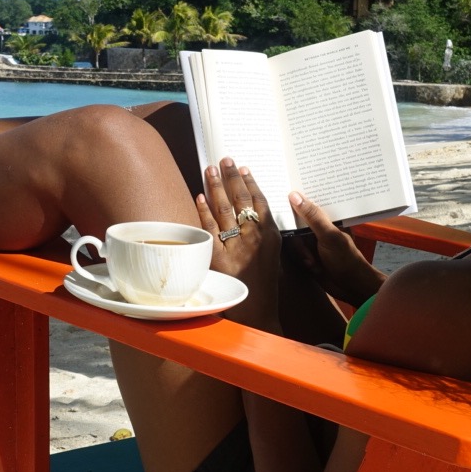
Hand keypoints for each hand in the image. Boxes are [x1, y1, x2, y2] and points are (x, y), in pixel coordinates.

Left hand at [195, 159, 281, 326]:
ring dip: (216, 186)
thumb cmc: (264, 284)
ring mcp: (236, 246)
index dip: (250, 183)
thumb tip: (253, 213)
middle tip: (224, 160)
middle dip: (231, 177)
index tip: (244, 169)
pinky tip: (198, 196)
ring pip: (224, 209)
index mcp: (270, 236)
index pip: (260, 201)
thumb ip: (264, 235)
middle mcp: (254, 238)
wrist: (258, 312)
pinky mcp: (219, 257)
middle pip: (241, 200)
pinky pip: (208, 228)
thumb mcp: (272, 256)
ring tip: (209, 169)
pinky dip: (203, 210)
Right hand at [285, 192, 385, 306]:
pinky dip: (301, 261)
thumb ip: (312, 216)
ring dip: (301, 253)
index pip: (307, 204)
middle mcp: (318, 227)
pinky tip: (313, 268)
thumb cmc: (346, 259)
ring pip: (292, 240)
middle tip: (308, 251)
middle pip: (294, 224)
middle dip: (298, 240)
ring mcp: (312, 242)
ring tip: (313, 263)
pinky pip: (294, 253)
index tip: (281, 201)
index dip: (294, 203)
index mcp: (327, 218)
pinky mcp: (307, 255)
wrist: (351, 287)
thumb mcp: (329, 235)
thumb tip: (294, 195)